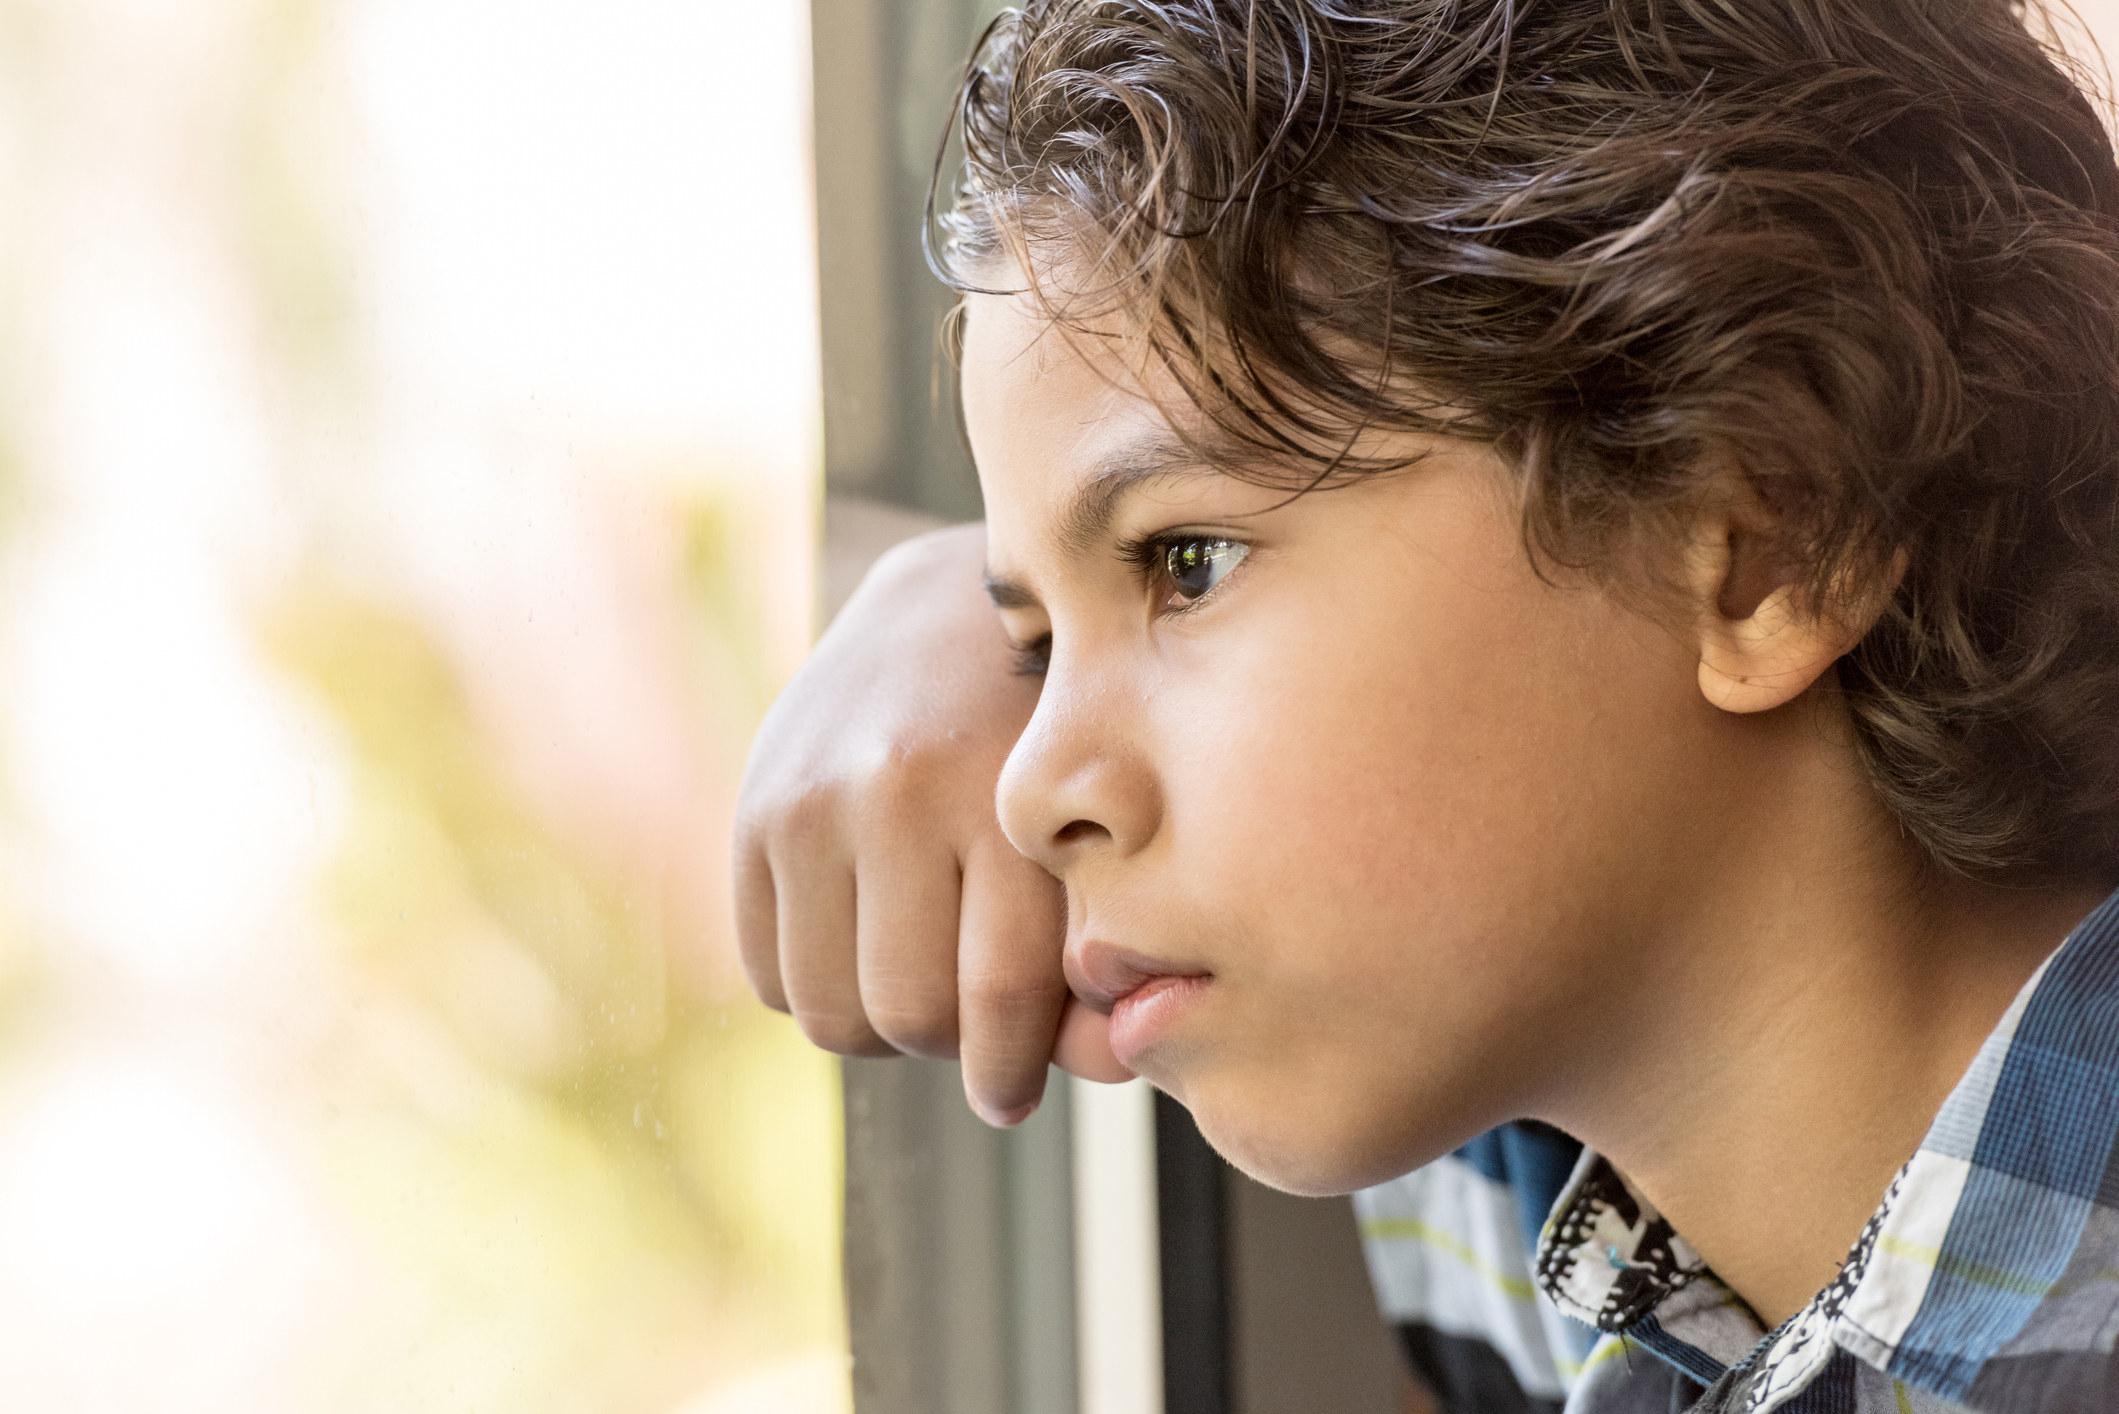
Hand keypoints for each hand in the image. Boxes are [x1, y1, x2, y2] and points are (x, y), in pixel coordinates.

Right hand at [735, 523, 1128, 1125]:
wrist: (952, 610)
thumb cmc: (1055, 749)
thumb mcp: (1099, 828)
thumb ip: (1102, 953)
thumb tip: (1104, 1065)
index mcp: (1005, 796)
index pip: (1000, 993)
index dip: (1009, 1070)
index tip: (1008, 1093)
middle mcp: (899, 789)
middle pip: (909, 1015)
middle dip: (949, 1042)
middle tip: (969, 1019)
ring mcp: (814, 796)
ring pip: (829, 1011)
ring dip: (877, 1026)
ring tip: (917, 980)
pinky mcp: (755, 807)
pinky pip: (768, 974)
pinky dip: (817, 985)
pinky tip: (863, 944)